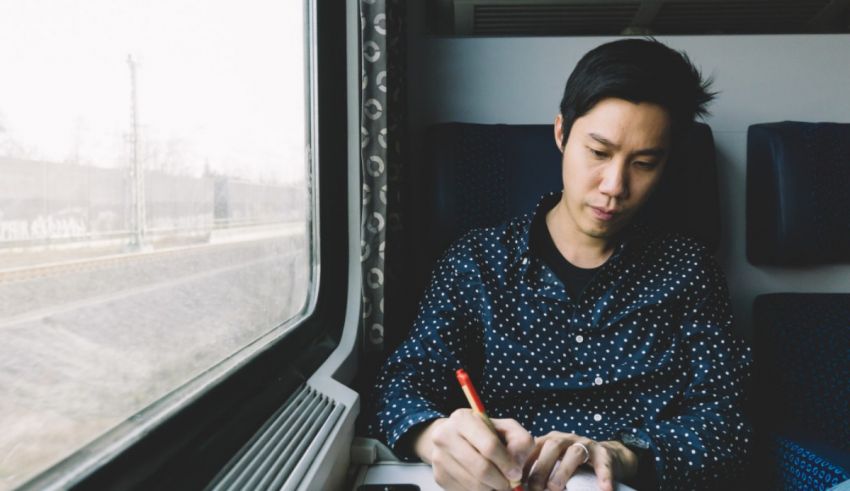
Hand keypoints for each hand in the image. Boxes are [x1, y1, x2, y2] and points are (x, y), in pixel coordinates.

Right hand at [413, 409, 533, 490]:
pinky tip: (485, 484)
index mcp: (463, 419)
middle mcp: (445, 436)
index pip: (489, 446)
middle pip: (481, 468)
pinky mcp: (439, 476)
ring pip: (474, 484)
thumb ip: (519, 442)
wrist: (456, 439)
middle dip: (501, 481)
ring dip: (492, 489)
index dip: (507, 464)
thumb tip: (516, 467)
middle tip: (510, 484)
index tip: (517, 474)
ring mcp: (439, 457)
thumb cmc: (487, 434)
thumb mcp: (507, 429)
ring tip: (498, 483)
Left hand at [524, 432, 637, 490]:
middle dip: (541, 468)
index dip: (524, 464)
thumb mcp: (554, 463)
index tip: (518, 481)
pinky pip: (603, 462)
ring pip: (575, 452)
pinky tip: (604, 489)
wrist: (606, 456)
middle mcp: (567, 439)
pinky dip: (603, 476)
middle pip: (552, 446)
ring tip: (555, 488)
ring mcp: (586, 444)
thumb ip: (540, 471)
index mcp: (551, 441)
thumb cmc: (572, 464)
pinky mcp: (604, 453)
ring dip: (563, 471)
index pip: (534, 447)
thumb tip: (522, 486)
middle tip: (535, 488)